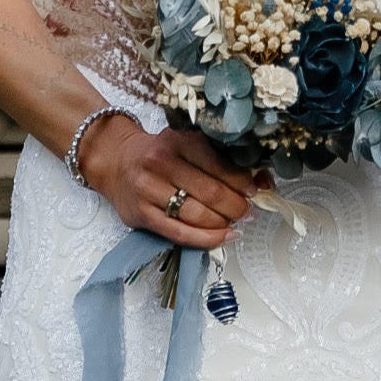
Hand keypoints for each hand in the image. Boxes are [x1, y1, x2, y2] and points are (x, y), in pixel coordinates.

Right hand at [78, 113, 265, 248]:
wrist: (117, 160)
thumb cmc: (162, 152)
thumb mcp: (190, 143)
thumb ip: (223, 158)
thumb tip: (264, 179)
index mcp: (180, 140)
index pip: (219, 165)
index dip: (243, 182)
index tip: (257, 189)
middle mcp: (162, 163)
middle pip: (210, 192)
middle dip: (236, 205)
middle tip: (249, 210)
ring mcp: (149, 190)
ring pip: (196, 215)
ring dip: (223, 223)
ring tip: (237, 222)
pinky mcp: (141, 215)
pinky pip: (179, 233)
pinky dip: (206, 239)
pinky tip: (223, 237)